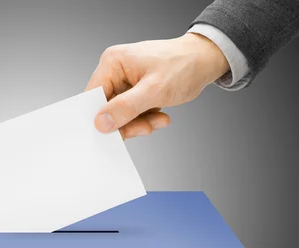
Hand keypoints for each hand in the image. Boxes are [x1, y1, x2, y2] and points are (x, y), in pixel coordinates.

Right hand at [86, 33, 229, 138]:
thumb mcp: (154, 90)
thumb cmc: (184, 65)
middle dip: (125, 122)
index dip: (99, 117)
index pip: (93, 96)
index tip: (112, 134)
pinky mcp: (133, 90)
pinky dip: (144, 119)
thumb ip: (126, 107)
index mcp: (112, 63)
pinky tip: (159, 116)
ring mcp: (124, 81)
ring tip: (158, 120)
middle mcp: (114, 70)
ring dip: (138, 122)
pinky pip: (131, 112)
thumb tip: (101, 123)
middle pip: (106, 108)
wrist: (205, 60)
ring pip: (119, 114)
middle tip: (145, 128)